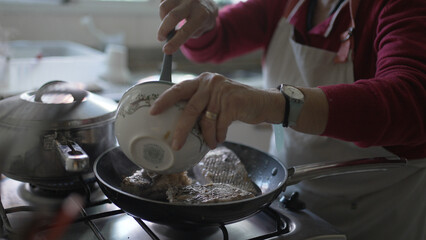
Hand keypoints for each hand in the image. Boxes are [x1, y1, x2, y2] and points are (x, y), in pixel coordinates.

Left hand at [150, 73, 284, 149]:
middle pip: (190, 108)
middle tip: (175, 143)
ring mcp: (221, 91)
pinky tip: (221, 138)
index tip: (152, 112)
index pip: (179, 88)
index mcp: (202, 81)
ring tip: (210, 143)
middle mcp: (210, 83)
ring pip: (206, 121)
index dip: (164, 100)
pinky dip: (219, 136)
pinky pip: (220, 126)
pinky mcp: (233, 102)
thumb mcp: (215, 98)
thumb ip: (200, 104)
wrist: (262, 102)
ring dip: (208, 137)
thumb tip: (179, 125)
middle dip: (181, 129)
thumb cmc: (234, 104)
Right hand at [158, 0, 217, 53]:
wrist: (208, 3)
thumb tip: (169, 39)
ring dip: (162, 19)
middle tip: (161, 38)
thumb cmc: (202, 20)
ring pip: (164, 7)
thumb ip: (185, 34)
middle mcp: (193, 2)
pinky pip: (162, 1)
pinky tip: (170, 12)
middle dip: (163, 30)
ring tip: (168, 23)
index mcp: (201, 15)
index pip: (186, 31)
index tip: (166, 50)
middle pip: (172, 16)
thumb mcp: (199, 30)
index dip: (175, 42)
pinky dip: (164, 10)